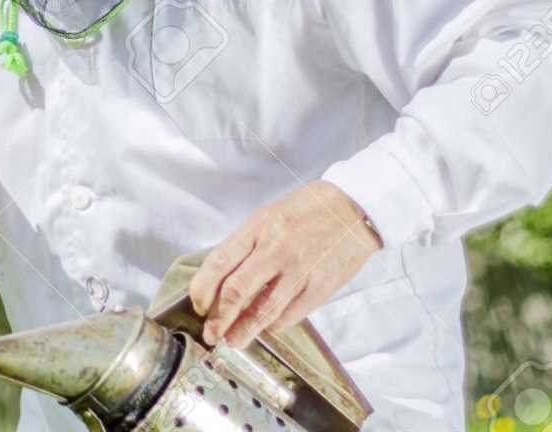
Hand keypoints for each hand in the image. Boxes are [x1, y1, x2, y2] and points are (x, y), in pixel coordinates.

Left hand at [189, 181, 381, 349]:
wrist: (352, 210)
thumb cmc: (306, 211)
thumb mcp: (267, 217)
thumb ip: (245, 245)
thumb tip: (221, 278)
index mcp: (258, 228)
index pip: (219, 262)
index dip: (203, 289)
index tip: (198, 304)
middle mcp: (275, 249)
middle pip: (236, 291)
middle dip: (218, 318)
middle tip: (211, 332)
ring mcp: (299, 271)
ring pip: (262, 311)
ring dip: (243, 331)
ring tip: (232, 341)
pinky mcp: (319, 288)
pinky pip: (289, 316)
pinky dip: (273, 326)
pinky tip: (265, 328)